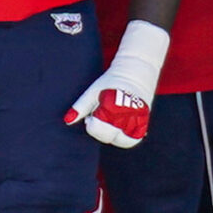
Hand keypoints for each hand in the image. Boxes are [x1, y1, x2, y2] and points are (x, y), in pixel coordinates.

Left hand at [66, 19, 168, 146]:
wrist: (135, 71)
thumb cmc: (110, 81)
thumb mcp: (92, 91)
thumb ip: (80, 107)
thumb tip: (67, 121)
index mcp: (112, 107)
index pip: (95, 128)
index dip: (90, 123)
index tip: (92, 112)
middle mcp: (127, 115)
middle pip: (108, 137)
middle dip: (100, 129)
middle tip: (101, 115)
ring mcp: (139, 119)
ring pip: (122, 141)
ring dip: (113, 134)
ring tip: (111, 121)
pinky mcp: (145, 121)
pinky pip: (134, 139)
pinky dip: (125, 136)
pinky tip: (120, 126)